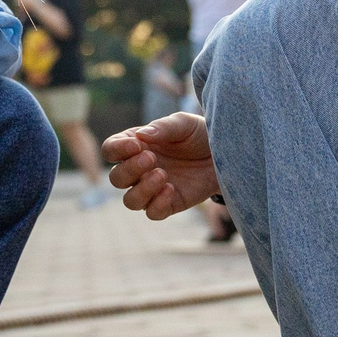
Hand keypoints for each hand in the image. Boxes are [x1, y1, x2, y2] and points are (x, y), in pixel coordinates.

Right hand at [104, 112, 220, 217]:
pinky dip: (157, 204)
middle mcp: (139, 169)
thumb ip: (163, 127)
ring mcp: (153, 189)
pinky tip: (171, 189)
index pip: (111, 150)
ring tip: (162, 175)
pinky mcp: (169, 204)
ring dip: (142, 190)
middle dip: (129, 170)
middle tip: (151, 158)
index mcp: (136, 146)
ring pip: (130, 201)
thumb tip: (141, 136)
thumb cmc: (200, 134)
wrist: (226, 152)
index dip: (117, 150)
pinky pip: (152, 213)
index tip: (136, 145)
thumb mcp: (184, 124)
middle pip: (116, 178)